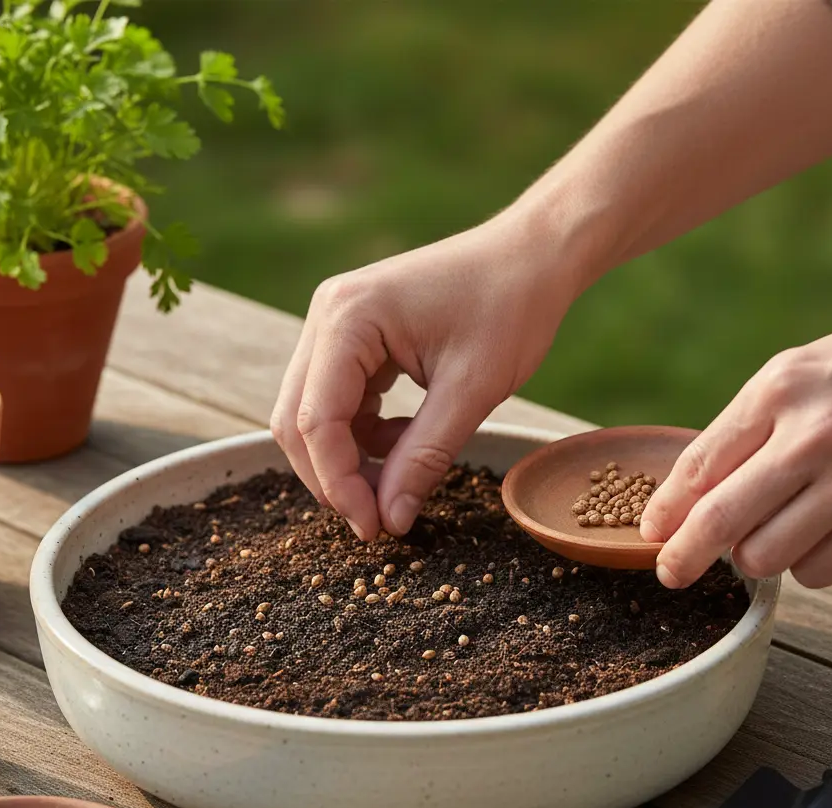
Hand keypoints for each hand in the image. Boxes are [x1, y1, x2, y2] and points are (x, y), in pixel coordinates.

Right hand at [271, 209, 578, 539]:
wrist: (533, 255)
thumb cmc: (511, 307)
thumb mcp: (471, 392)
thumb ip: (424, 458)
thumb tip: (390, 521)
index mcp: (348, 318)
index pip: (316, 420)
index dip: (338, 483)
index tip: (373, 527)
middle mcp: (328, 316)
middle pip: (298, 420)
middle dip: (333, 476)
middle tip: (377, 519)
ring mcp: (336, 324)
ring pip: (313, 413)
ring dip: (348, 458)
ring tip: (401, 478)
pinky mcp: (353, 336)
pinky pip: (338, 400)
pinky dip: (364, 434)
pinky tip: (408, 438)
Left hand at [641, 302, 831, 588]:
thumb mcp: (789, 378)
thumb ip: (736, 435)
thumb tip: (681, 502)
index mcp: (779, 392)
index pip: (698, 466)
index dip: (664, 510)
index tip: (651, 533)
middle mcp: (814, 437)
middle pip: (720, 520)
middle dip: (682, 556)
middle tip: (671, 572)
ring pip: (764, 556)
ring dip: (751, 556)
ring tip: (768, 529)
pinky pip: (816, 573)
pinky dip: (804, 563)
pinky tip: (815, 532)